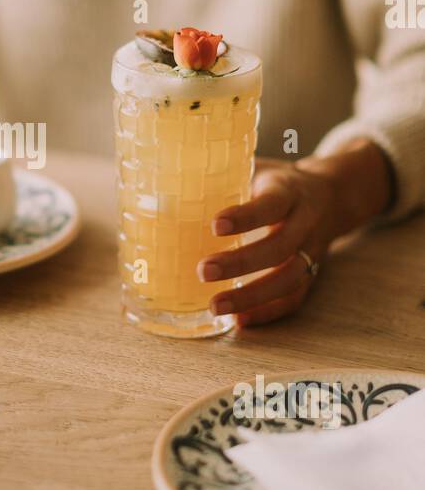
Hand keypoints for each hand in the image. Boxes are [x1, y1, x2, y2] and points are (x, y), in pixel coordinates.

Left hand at [196, 158, 337, 327]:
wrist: (331, 195)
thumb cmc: (276, 183)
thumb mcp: (257, 168)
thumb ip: (222, 176)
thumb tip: (159, 190)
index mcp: (289, 191)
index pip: (271, 204)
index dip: (246, 217)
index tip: (215, 226)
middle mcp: (305, 223)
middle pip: (279, 247)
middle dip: (241, 263)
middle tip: (202, 271)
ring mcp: (312, 251)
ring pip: (289, 278)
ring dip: (252, 296)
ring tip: (215, 306)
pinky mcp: (312, 273)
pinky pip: (294, 297)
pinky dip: (267, 312)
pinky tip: (239, 321)